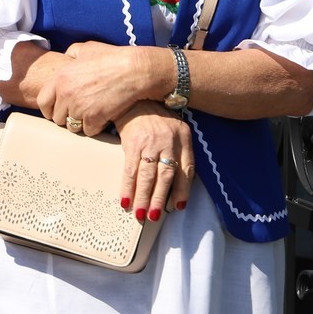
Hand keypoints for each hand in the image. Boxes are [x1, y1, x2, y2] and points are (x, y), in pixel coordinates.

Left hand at [38, 41, 160, 136]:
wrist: (134, 70)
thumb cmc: (112, 57)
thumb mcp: (87, 48)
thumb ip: (72, 53)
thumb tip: (67, 57)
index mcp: (60, 78)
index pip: (42, 102)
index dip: (48, 109)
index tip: (56, 111)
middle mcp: (66, 95)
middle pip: (57, 118)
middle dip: (67, 116)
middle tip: (80, 112)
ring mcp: (79, 108)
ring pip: (72, 127)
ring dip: (80, 123)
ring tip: (91, 115)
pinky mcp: (94, 119)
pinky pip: (89, 131)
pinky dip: (96, 127)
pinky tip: (103, 117)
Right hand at [112, 102, 194, 221]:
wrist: (135, 97)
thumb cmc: (155, 117)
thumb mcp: (175, 129)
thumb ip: (179, 151)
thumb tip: (176, 182)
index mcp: (183, 138)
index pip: (187, 169)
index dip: (183, 190)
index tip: (178, 207)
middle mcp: (168, 141)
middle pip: (167, 176)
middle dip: (161, 199)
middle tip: (155, 216)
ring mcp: (150, 142)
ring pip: (149, 176)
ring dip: (144, 197)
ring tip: (141, 214)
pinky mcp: (132, 143)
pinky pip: (130, 169)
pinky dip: (128, 187)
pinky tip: (125, 200)